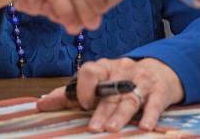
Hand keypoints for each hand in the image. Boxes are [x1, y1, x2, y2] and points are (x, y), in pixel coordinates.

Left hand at [37, 57, 183, 132]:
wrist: (158, 72)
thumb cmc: (120, 80)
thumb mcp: (98, 82)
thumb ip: (70, 93)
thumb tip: (41, 103)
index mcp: (104, 68)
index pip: (91, 70)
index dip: (85, 86)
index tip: (83, 103)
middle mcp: (122, 71)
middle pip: (109, 92)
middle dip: (101, 110)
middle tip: (93, 127)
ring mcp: (141, 81)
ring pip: (129, 98)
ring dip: (120, 115)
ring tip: (112, 129)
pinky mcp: (158, 92)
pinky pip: (154, 103)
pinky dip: (149, 115)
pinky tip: (145, 127)